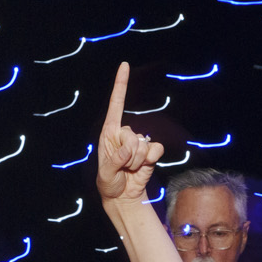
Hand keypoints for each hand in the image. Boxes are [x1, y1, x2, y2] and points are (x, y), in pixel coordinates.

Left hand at [92, 63, 162, 204]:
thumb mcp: (105, 174)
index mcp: (109, 132)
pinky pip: (156, 149)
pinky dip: (151, 159)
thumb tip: (129, 149)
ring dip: (137, 161)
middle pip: (131, 135)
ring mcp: (139, 142)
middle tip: (122, 167)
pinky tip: (143, 167)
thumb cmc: (109, 183)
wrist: (123, 196)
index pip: (116, 104)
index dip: (121, 85)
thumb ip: (115, 161)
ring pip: (143, 145)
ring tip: (129, 169)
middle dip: (128, 155)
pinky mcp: (151, 151)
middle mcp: (124, 134)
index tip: (124, 65)